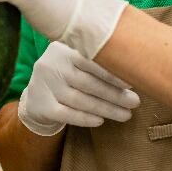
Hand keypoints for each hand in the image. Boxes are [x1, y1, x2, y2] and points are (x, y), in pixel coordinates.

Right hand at [17, 41, 139, 135]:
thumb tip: (134, 67)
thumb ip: (97, 59)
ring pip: (80, 100)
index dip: (112, 72)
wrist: (36, 96)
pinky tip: (101, 121)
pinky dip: (85, 118)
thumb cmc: (67, 76)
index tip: (133, 82)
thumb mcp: (75, 60)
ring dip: (106, 109)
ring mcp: (44, 86)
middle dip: (114, 94)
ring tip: (126, 114)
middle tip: (135, 102)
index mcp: (63, 49)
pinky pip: (67, 114)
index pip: (90, 60)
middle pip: (87, 83)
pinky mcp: (41, 106)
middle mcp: (51, 65)